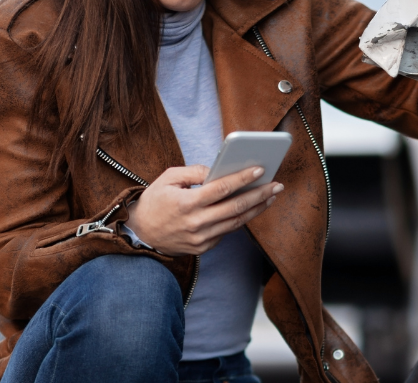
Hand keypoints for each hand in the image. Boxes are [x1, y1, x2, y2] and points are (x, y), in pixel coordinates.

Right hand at [124, 165, 282, 255]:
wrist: (140, 234)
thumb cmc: (155, 201)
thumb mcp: (168, 178)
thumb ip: (195, 172)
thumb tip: (219, 170)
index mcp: (186, 203)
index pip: (220, 189)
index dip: (242, 179)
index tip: (260, 170)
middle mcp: (196, 223)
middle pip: (235, 207)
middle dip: (259, 195)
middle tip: (277, 185)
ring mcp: (201, 238)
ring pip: (236, 222)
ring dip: (256, 208)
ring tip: (271, 196)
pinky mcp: (203, 247)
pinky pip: (226, 231)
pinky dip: (241, 219)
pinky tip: (252, 207)